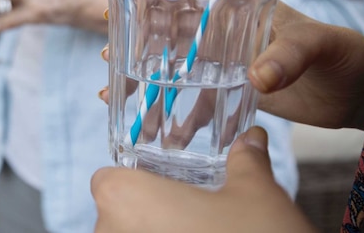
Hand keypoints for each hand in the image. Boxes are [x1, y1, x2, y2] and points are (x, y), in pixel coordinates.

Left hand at [91, 127, 314, 232]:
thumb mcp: (256, 194)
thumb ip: (246, 161)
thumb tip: (252, 139)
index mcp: (122, 198)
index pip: (107, 182)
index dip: (134, 182)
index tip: (164, 187)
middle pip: (116, 218)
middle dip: (149, 217)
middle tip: (192, 216)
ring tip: (199, 232)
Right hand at [99, 2, 363, 129]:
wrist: (363, 93)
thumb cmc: (345, 55)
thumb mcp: (319, 45)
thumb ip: (287, 55)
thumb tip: (256, 77)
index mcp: (243, 5)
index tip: (124, 7)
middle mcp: (228, 30)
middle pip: (173, 31)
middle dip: (139, 42)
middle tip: (110, 56)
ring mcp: (229, 61)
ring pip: (179, 67)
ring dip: (149, 80)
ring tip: (116, 93)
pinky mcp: (236, 90)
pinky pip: (200, 100)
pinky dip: (179, 115)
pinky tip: (159, 129)